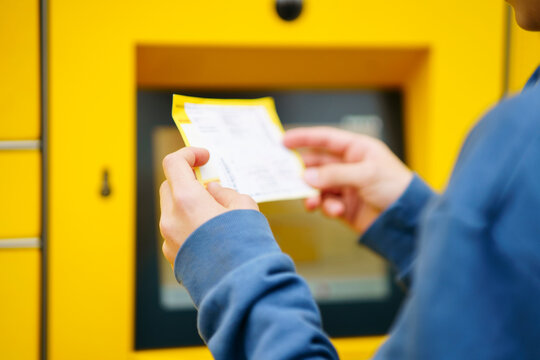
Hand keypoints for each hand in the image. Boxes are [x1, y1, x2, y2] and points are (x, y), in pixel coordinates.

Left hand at [159, 147, 258, 264]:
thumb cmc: (245, 245)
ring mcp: (169, 240)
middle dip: (187, 181)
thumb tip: (212, 191)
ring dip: (187, 205)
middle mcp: (171, 219)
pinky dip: (188, 226)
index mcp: (187, 200)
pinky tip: (210, 236)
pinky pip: (176, 232)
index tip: (203, 157)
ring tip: (214, 215)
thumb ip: (224, 193)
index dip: (188, 154)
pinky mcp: (173, 258)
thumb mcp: (244, 206)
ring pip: (171, 211)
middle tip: (211, 186)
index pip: (173, 164)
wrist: (241, 287)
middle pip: (169, 186)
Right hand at [284, 127, 412, 233]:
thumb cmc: (396, 188)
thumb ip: (334, 174)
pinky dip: (325, 207)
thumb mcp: (366, 174)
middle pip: (317, 164)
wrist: (408, 220)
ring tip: (312, 201)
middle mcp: (349, 166)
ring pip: (318, 186)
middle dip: (303, 171)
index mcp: (357, 150)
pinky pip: (325, 203)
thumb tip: (307, 177)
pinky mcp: (344, 206)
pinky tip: (334, 210)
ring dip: (313, 193)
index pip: (326, 139)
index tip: (284, 141)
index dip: (304, 138)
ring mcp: (346, 186)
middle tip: (287, 177)